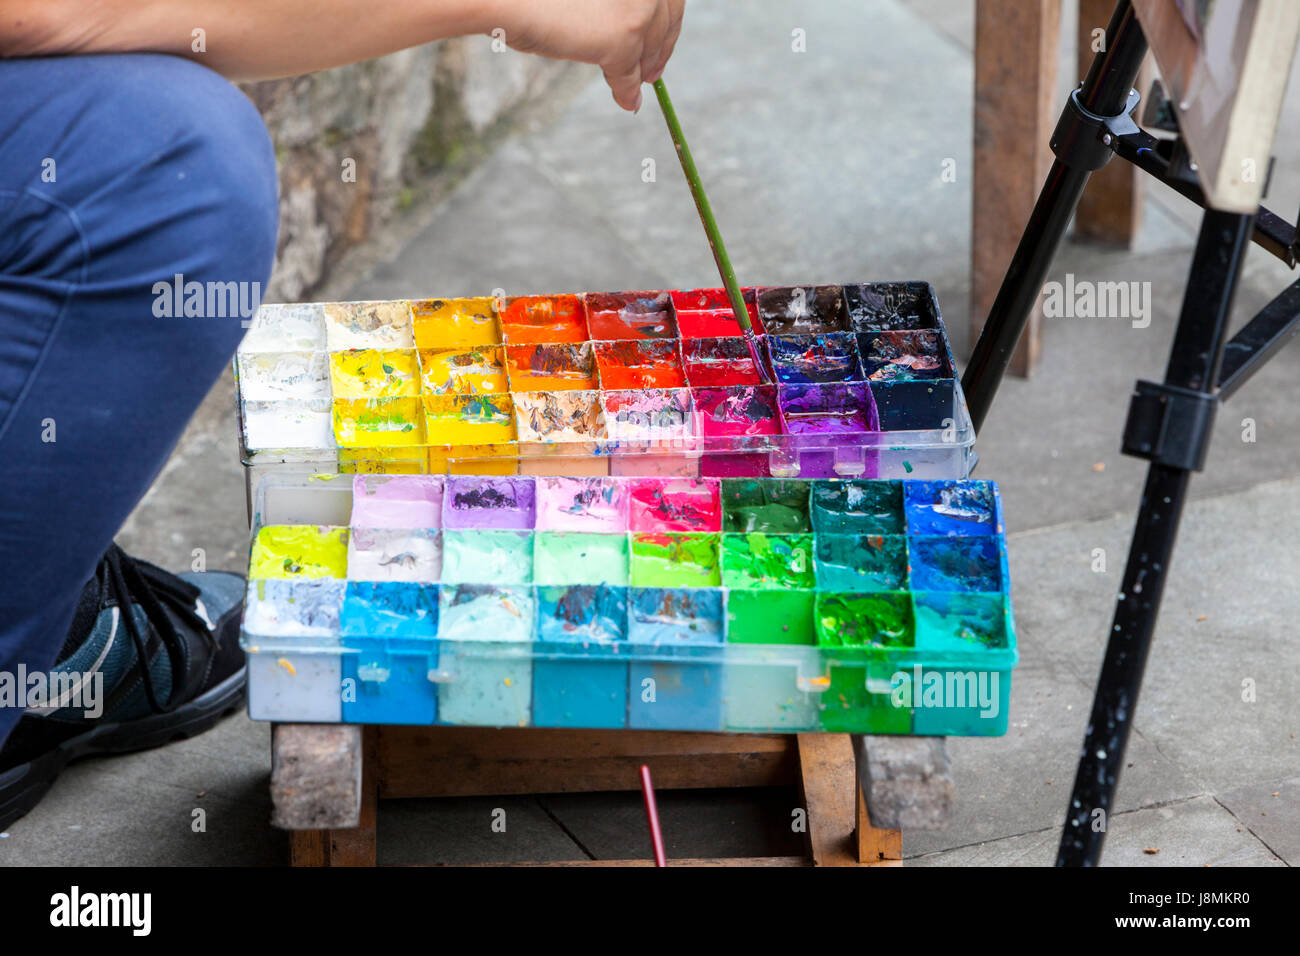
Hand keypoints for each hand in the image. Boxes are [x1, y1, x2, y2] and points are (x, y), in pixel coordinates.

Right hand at [494, 0, 684, 111]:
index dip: (668, 23)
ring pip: (649, 45)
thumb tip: (634, 43)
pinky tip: (626, 100)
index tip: (663, 44)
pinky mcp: (624, 36)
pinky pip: (629, 71)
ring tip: (635, 88)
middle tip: (652, 75)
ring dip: (642, 69)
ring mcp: (638, 5)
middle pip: (664, 19)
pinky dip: (626, 90)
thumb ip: (615, 6)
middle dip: (660, 50)